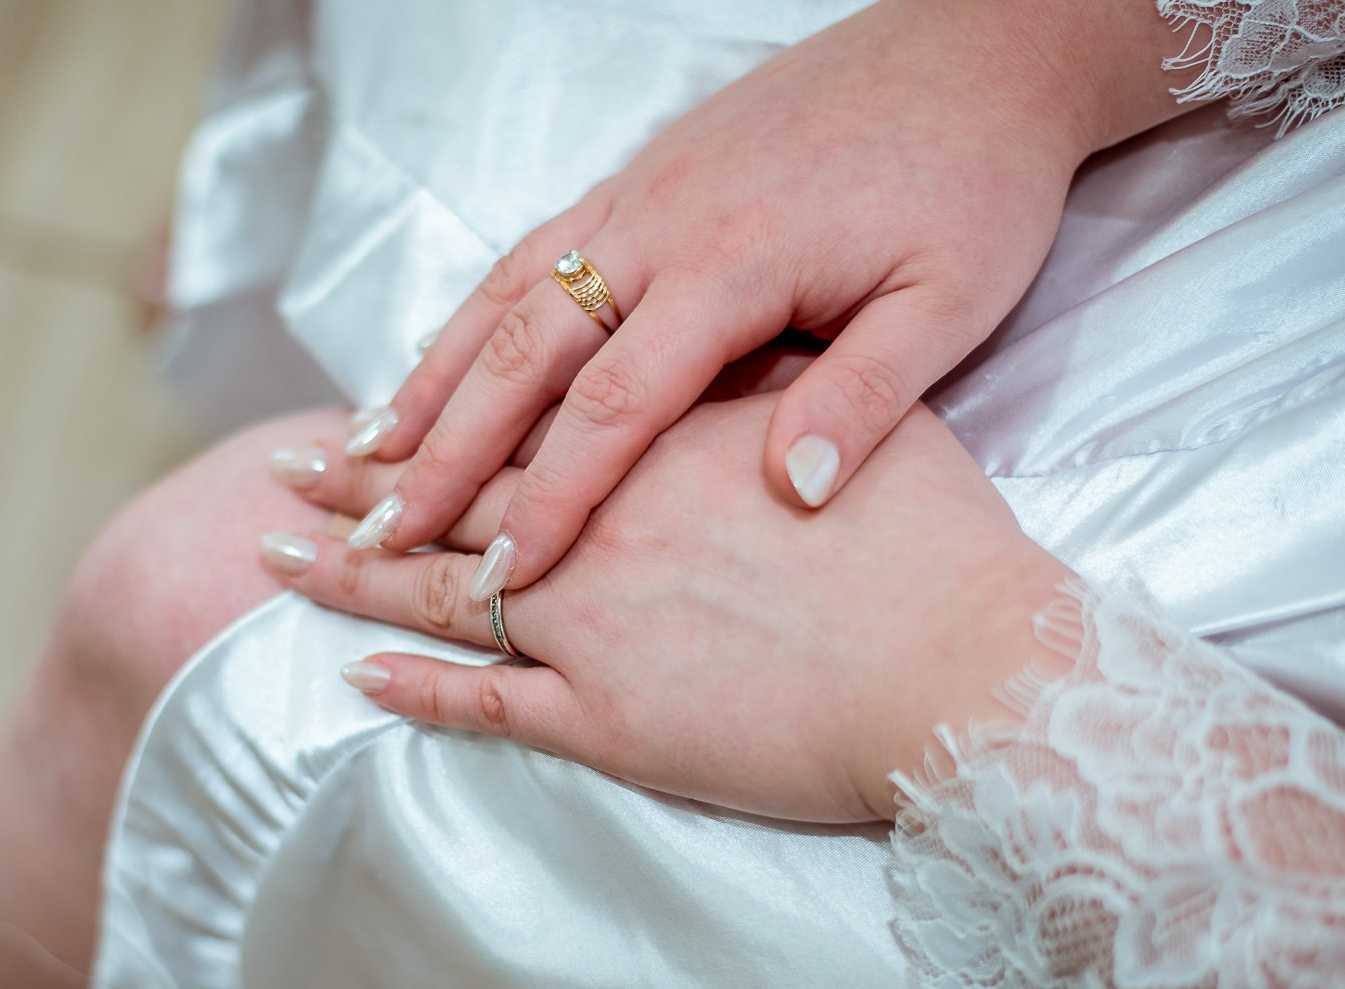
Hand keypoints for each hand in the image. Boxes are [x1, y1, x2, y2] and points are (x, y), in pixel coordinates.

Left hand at [262, 392, 1069, 823]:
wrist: (966, 672)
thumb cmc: (936, 549)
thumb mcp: (864, 417)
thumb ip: (779, 386)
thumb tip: (730, 354)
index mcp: (658, 448)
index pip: (521, 422)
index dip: (442, 415)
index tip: (377, 409)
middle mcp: (602, 529)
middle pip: (454, 499)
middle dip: (361, 485)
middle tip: (281, 470)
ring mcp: (594, 629)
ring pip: (440, 593)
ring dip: (349, 574)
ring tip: (270, 556)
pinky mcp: (610, 723)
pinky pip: (488, 707)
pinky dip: (416, 693)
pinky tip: (356, 677)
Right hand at [353, 0, 1184, 603]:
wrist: (980, 47)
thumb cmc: (974, 181)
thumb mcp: (952, 300)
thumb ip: (865, 398)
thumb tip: (790, 494)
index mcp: (733, 268)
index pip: (612, 408)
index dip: (549, 502)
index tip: (500, 580)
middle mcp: (663, 226)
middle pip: (524, 355)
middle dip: (444, 454)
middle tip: (376, 532)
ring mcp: (642, 192)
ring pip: (507, 295)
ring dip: (431, 377)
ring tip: (364, 453)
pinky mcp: (643, 172)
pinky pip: (532, 250)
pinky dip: (471, 312)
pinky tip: (438, 357)